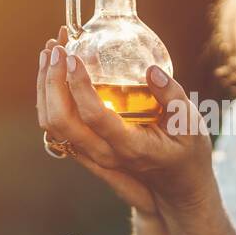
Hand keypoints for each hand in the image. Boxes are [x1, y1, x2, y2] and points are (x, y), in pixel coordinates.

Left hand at [36, 26, 215, 215]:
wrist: (178, 186)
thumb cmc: (187, 152)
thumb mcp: (190, 124)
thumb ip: (173, 97)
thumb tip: (151, 71)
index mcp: (130, 147)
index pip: (95, 116)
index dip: (79, 86)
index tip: (74, 57)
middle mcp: (105, 154)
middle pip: (60, 121)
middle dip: (51, 81)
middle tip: (56, 47)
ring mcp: (91, 155)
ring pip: (52, 124)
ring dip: (44, 86)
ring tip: (50, 50)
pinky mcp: (85, 149)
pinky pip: (56, 125)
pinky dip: (48, 96)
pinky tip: (55, 71)